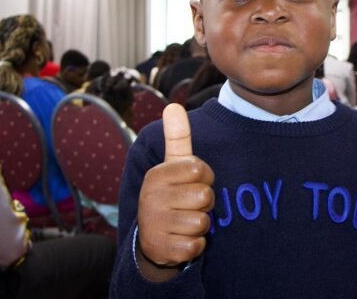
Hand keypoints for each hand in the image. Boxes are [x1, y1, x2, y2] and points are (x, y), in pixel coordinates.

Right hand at [136, 104, 214, 279]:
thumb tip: (173, 106)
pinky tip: (180, 239)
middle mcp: (152, 199)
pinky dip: (194, 245)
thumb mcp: (173, 166)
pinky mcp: (162, 250)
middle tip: (188, 205)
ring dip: (199, 225)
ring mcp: (155, 225)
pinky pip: (196, 246)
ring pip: (202, 222)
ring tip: (184, 222)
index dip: (204, 177)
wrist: (152, 238)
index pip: (200, 170)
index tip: (191, 182)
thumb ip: (177, 137)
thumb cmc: (171, 194)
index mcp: (157, 175)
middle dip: (204, 203)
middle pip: (205, 196)